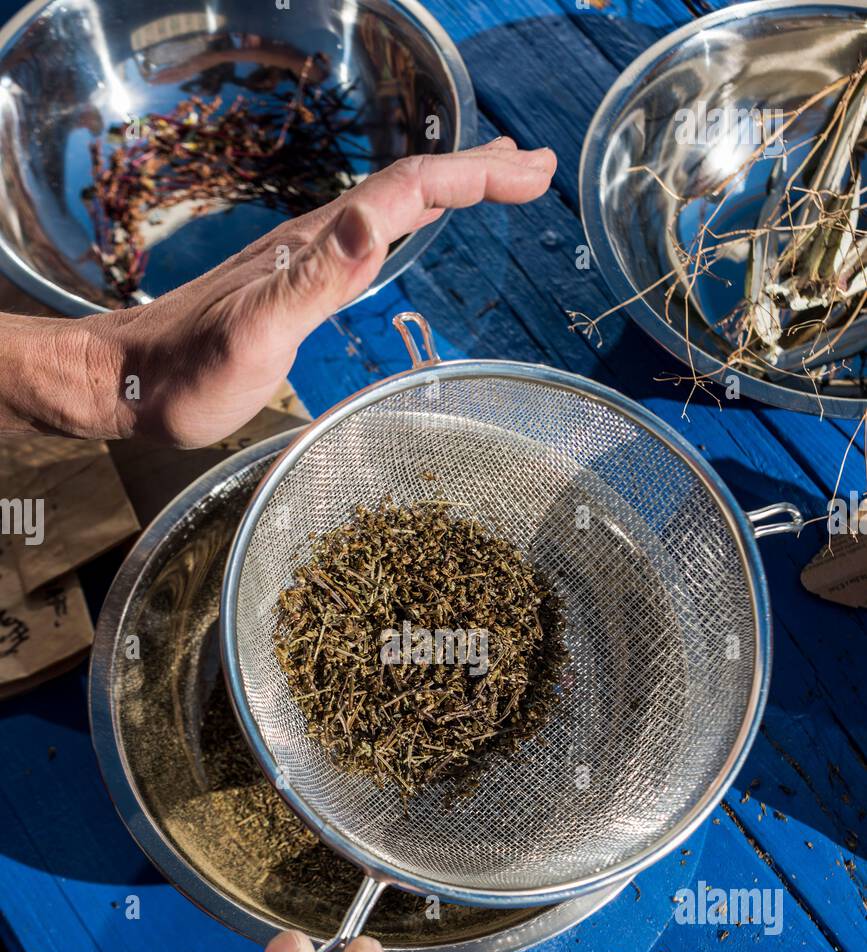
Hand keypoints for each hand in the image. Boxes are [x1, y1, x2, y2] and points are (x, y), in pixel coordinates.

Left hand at [10, 139, 549, 444]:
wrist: (130, 381)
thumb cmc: (191, 374)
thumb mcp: (256, 335)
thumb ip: (313, 281)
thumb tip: (370, 220)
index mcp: (317, 244)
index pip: (408, 190)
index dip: (475, 175)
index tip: (533, 172)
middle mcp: (315, 239)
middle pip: (407, 186)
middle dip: (477, 171)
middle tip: (538, 168)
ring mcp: (306, 258)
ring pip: (392, 205)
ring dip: (450, 187)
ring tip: (498, 178)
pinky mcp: (297, 281)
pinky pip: (372, 234)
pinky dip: (413, 217)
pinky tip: (417, 226)